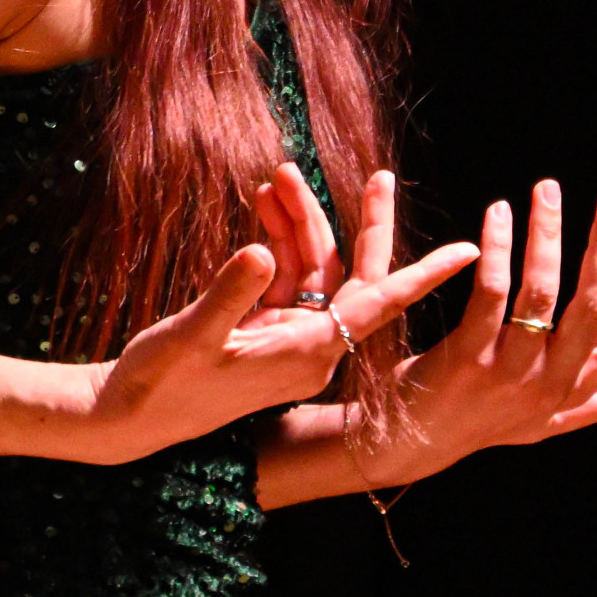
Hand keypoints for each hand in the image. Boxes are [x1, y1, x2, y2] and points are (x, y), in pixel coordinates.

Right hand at [84, 162, 475, 464]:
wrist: (127, 421)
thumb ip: (230, 292)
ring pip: (311, 270)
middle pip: (349, 276)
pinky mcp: (261, 331)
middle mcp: (308, 347)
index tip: (470, 253)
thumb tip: (263, 249)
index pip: (378, 306)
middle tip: (379, 175)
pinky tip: (263, 205)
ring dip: (299, 223)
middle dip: (357, 223)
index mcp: (307, 354)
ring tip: (279, 175)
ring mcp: (285, 339)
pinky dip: (276, 241)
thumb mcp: (193, 335)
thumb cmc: (160, 385)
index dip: (424, 277)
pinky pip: (284, 277)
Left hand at [383, 179, 596, 476]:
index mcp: (572, 391)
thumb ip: (593, 404)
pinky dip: (498, 247)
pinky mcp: (467, 358)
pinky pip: (492, 290)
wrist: (408, 445)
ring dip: (546, 234)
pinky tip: (498, 215)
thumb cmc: (479, 424)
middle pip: (595, 308)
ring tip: (546, 191)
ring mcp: (509, 372)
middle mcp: (549, 383)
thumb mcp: (542, 422)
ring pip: (542, 292)